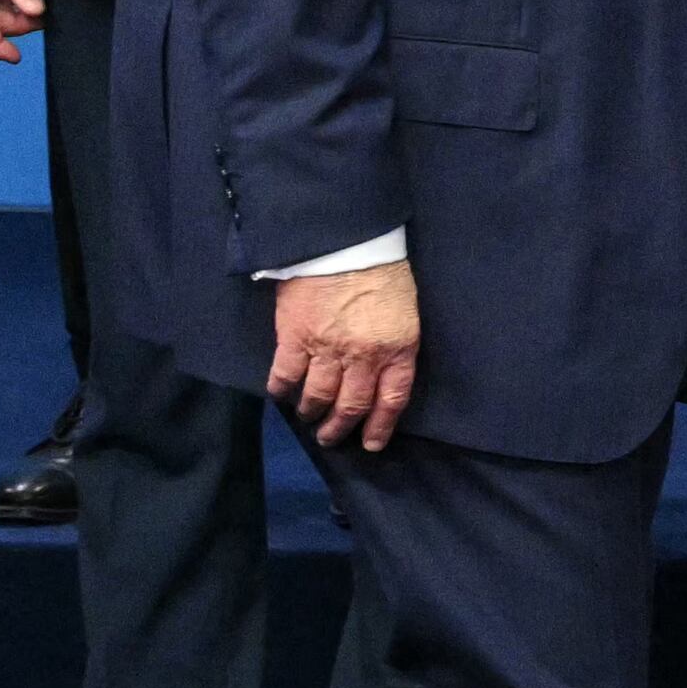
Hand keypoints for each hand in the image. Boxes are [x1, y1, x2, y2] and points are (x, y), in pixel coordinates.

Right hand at [266, 263, 420, 452]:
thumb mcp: (405, 313)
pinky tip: (281, 395)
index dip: (380, 426)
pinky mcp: (294, 338)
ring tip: (308, 419)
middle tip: (331, 439)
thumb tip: (382, 376)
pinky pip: (285, 375)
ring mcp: (327, 349)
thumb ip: (395, 347)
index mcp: (397, 349)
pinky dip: (281, 390)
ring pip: (318, 396)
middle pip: (351, 405)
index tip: (370, 443)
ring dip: (311, 413)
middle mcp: (363, 357)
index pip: (392, 399)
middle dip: (340, 428)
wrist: (345, 244)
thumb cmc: (382, 273)